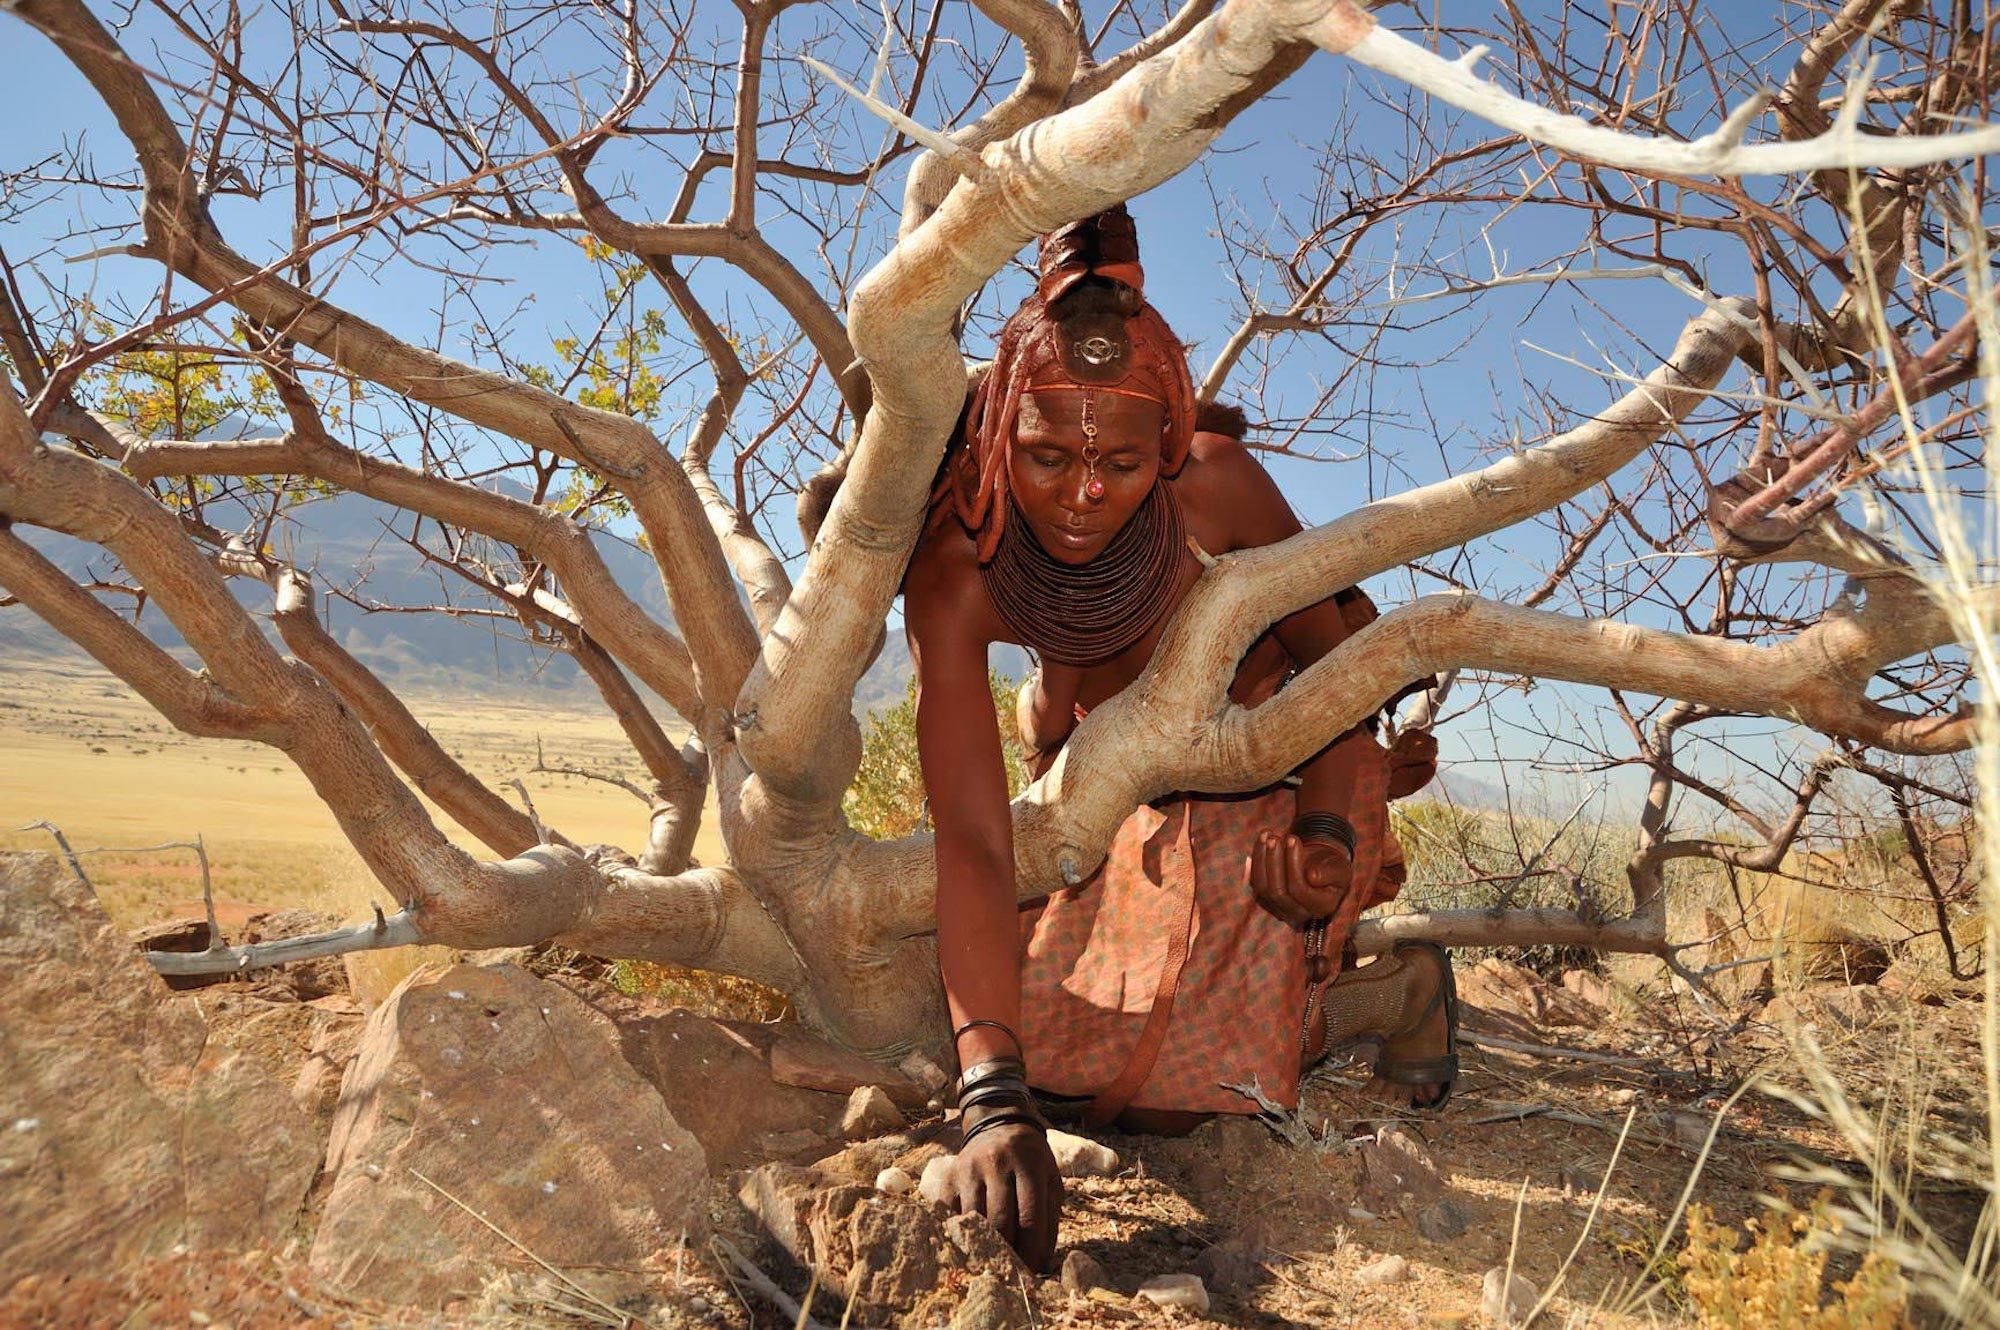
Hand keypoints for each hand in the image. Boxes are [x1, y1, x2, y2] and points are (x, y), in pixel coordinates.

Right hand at [950, 1123, 1062, 1271]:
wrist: (998, 1125)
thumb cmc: (1030, 1160)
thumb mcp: (1050, 1179)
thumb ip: (1050, 1217)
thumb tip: (1042, 1261)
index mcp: (1028, 1165)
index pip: (1030, 1217)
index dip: (1031, 1250)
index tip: (1032, 1271)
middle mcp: (997, 1163)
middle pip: (1000, 1221)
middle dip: (1008, 1253)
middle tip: (1012, 1272)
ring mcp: (969, 1169)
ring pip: (974, 1220)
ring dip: (983, 1247)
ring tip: (992, 1263)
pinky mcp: (949, 1176)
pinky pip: (951, 1213)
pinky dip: (960, 1233)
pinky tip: (970, 1245)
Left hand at [1246, 829, 1353, 924]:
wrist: (1319, 866)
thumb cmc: (1332, 866)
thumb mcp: (1340, 867)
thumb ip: (1330, 873)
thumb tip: (1312, 877)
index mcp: (1320, 907)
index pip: (1299, 890)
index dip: (1293, 864)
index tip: (1293, 838)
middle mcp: (1298, 914)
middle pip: (1277, 892)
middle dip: (1274, 862)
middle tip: (1274, 838)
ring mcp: (1279, 909)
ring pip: (1262, 888)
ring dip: (1261, 859)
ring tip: (1267, 835)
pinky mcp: (1265, 899)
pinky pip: (1254, 882)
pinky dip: (1256, 860)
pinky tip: (1261, 840)